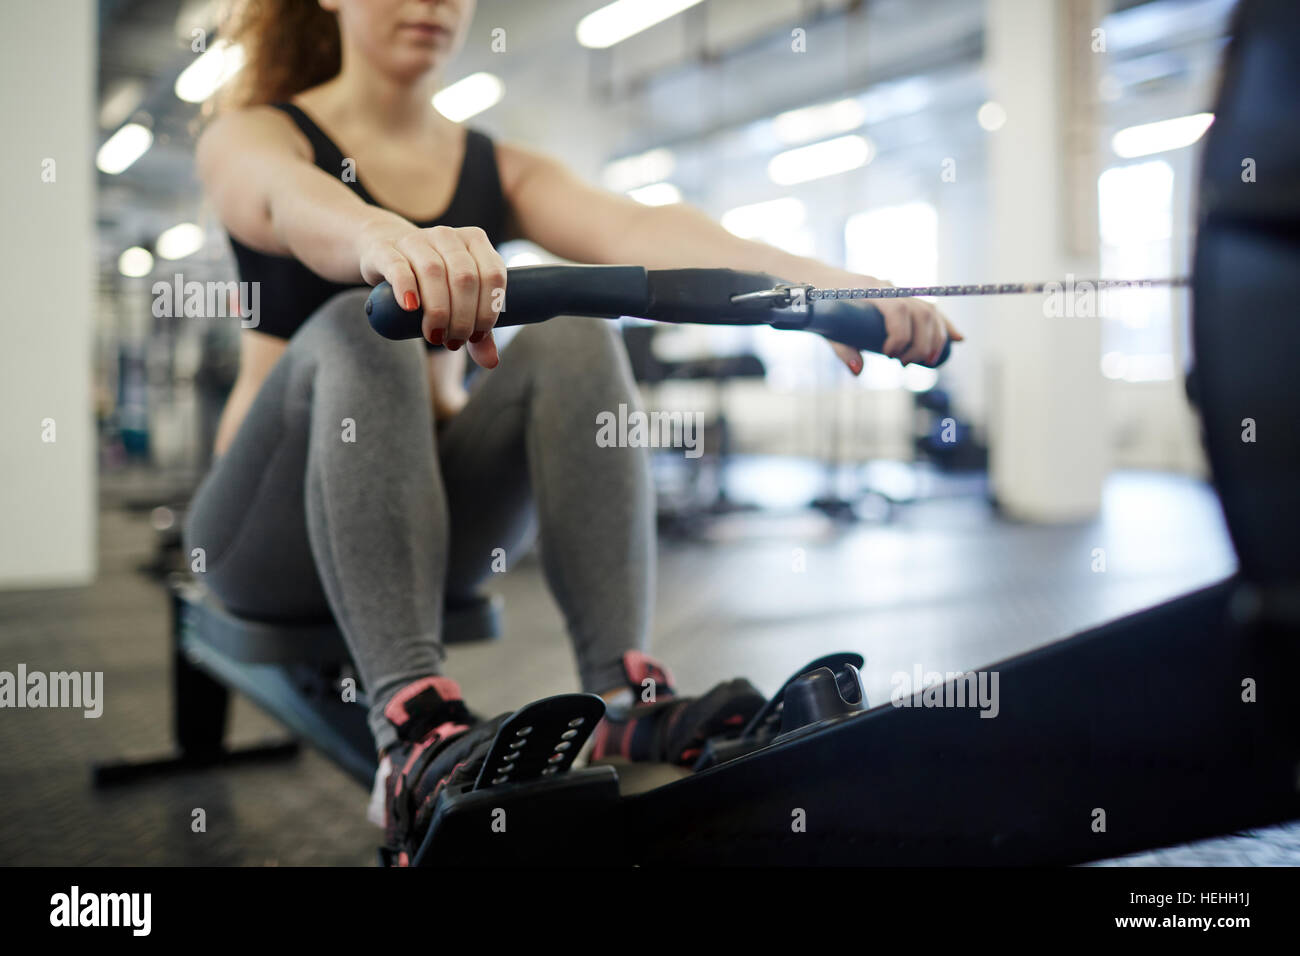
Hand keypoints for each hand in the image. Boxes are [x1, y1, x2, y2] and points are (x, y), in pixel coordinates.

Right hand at [358, 218, 505, 368]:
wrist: (386, 252)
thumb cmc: (432, 281)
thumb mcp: (459, 300)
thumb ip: (478, 327)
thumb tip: (491, 361)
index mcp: (475, 241)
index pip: (493, 275)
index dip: (488, 311)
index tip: (476, 336)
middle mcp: (448, 236)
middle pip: (465, 278)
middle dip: (463, 318)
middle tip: (454, 341)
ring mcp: (416, 239)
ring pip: (434, 272)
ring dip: (438, 311)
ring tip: (434, 335)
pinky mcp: (387, 250)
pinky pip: (399, 267)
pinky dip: (407, 288)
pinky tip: (411, 308)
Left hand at [822, 276, 964, 375]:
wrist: (821, 282)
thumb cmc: (822, 306)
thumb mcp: (827, 327)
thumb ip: (843, 349)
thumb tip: (859, 371)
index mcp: (870, 290)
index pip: (897, 309)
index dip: (900, 335)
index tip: (889, 355)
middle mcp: (889, 288)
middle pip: (920, 313)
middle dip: (920, 343)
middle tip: (904, 364)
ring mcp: (898, 292)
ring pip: (929, 311)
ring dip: (936, 338)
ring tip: (929, 362)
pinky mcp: (903, 298)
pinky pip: (929, 310)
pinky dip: (944, 326)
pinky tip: (958, 339)